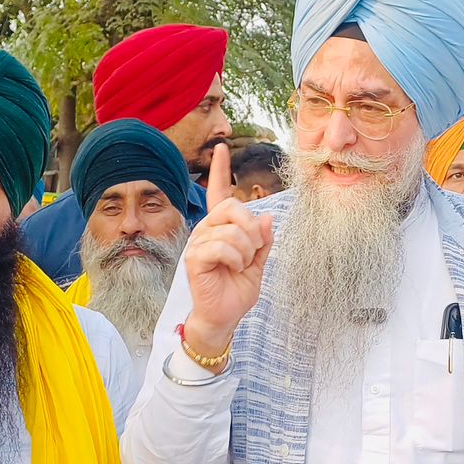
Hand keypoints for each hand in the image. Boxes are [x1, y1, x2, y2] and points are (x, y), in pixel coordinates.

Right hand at [181, 143, 273, 369]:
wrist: (224, 316)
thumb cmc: (236, 290)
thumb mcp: (258, 262)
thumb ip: (263, 240)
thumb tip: (268, 216)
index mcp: (221, 227)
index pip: (219, 192)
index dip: (220, 170)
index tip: (221, 147)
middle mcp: (207, 229)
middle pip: (234, 208)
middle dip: (252, 230)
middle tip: (252, 251)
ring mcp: (199, 242)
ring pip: (232, 231)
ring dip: (246, 251)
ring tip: (240, 266)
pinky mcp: (195, 257)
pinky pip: (222, 247)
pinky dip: (236, 259)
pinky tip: (232, 269)